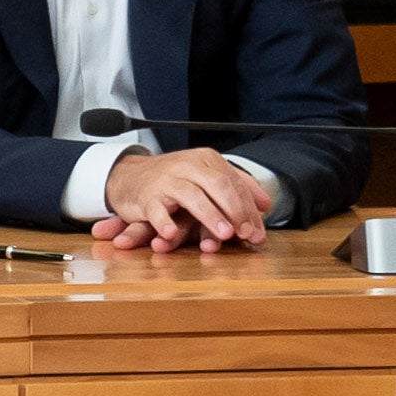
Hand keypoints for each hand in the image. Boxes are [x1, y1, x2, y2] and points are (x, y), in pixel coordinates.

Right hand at [94, 146, 276, 252]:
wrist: (129, 177)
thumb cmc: (173, 181)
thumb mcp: (205, 178)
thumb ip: (236, 186)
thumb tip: (266, 204)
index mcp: (206, 161)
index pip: (234, 183)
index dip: (249, 208)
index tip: (258, 232)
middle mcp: (188, 166)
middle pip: (218, 185)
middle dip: (236, 210)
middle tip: (246, 233)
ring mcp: (166, 181)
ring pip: (192, 196)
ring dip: (211, 216)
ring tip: (224, 234)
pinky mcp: (147, 198)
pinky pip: (157, 211)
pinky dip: (165, 223)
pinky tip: (172, 235)